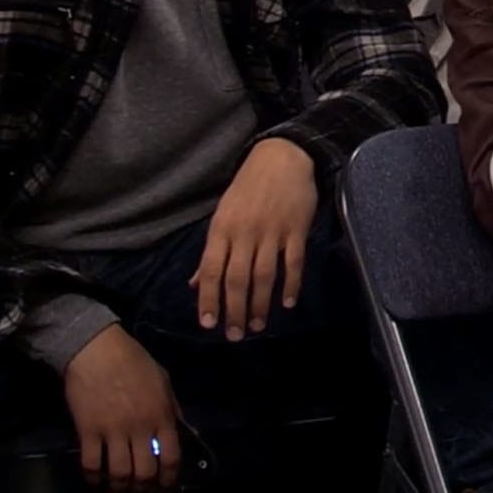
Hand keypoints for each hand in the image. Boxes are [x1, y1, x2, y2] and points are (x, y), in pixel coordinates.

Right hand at [64, 325, 181, 490]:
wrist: (97, 350)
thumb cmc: (134, 361)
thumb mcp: (163, 381)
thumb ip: (172, 407)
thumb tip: (182, 430)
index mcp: (161, 414)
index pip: (172, 456)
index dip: (170, 476)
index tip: (166, 483)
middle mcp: (140, 427)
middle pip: (145, 471)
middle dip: (144, 486)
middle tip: (141, 487)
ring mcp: (112, 430)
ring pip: (119, 473)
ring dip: (120, 485)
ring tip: (120, 486)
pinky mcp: (87, 431)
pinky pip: (91, 464)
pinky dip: (93, 477)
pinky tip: (96, 479)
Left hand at [190, 138, 316, 339]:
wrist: (282, 157)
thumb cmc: (248, 187)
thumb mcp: (222, 215)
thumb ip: (212, 252)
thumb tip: (196, 284)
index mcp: (222, 230)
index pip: (212, 271)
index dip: (209, 299)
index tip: (208, 324)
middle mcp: (245, 233)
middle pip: (237, 278)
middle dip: (234, 310)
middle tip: (235, 335)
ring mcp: (272, 232)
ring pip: (264, 275)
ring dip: (260, 303)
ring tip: (257, 326)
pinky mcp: (296, 229)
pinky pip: (294, 262)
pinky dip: (291, 284)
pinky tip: (287, 303)